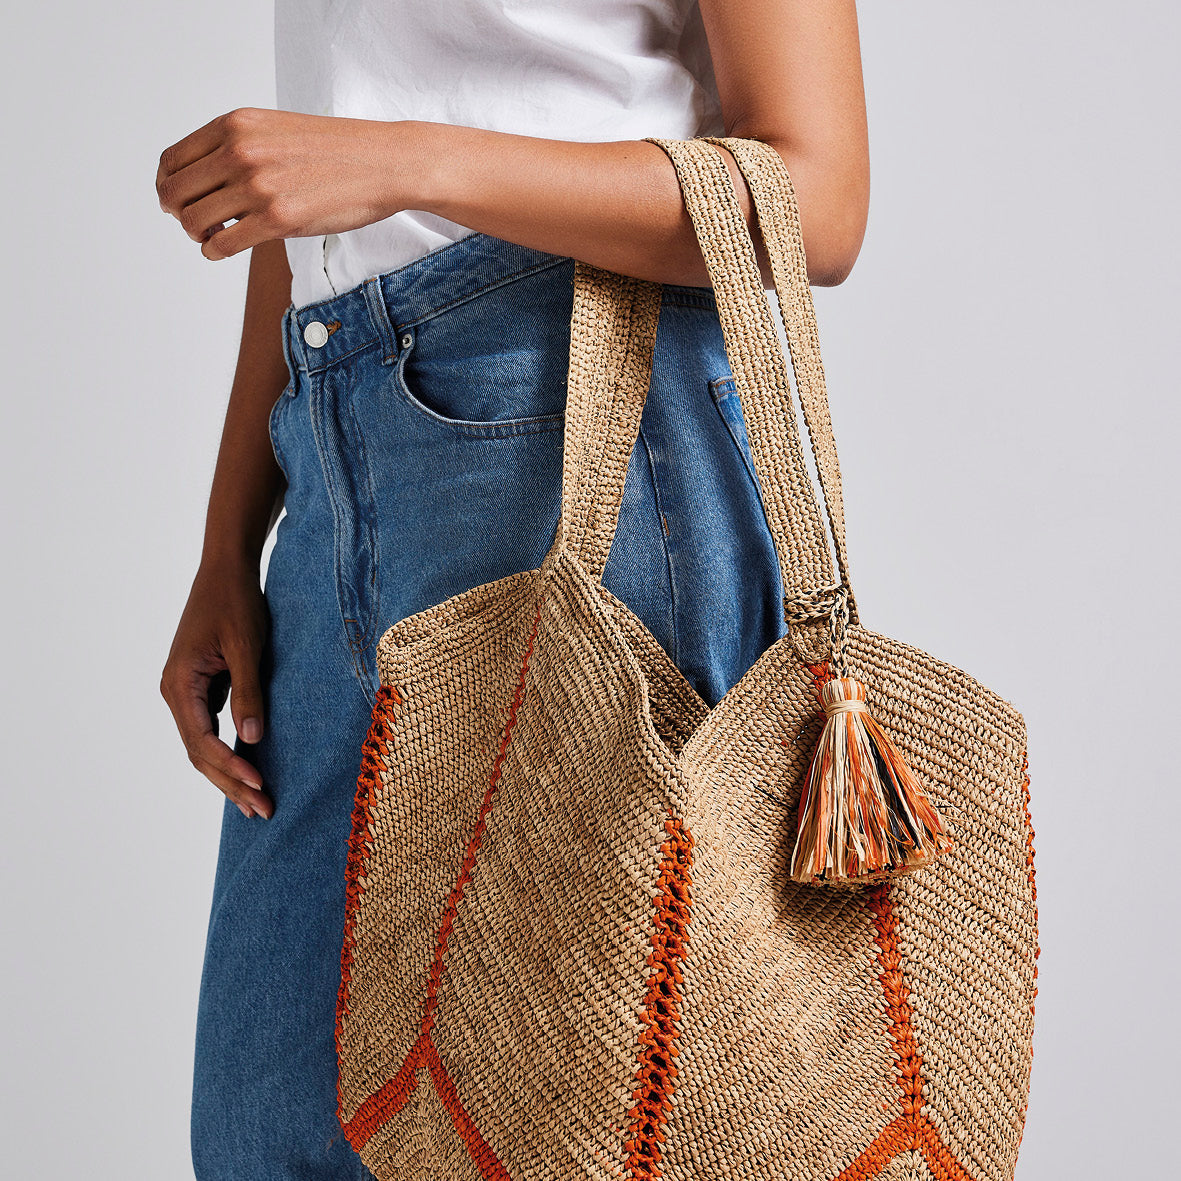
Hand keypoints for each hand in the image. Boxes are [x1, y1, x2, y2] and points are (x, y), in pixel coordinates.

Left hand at [156, 107, 418, 260]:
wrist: (383, 162)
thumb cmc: (335, 151)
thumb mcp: (276, 130)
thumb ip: (238, 146)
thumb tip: (203, 180)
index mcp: (235, 125)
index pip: (173, 161)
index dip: (168, 187)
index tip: (178, 201)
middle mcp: (240, 152)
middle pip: (175, 193)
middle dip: (178, 215)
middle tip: (196, 225)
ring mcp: (258, 186)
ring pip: (193, 221)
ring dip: (197, 236)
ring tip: (214, 238)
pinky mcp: (278, 219)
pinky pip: (221, 244)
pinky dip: (213, 252)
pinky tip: (223, 250)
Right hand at [161, 560, 273, 818]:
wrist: (226, 570)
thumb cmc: (236, 602)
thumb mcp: (246, 647)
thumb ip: (248, 692)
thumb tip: (251, 738)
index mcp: (179, 684)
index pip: (202, 741)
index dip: (230, 767)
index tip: (260, 785)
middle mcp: (176, 693)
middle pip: (199, 753)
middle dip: (230, 783)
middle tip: (263, 810)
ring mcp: (186, 692)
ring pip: (203, 746)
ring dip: (229, 774)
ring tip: (258, 804)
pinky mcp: (201, 688)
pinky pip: (211, 730)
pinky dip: (230, 752)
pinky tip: (251, 770)